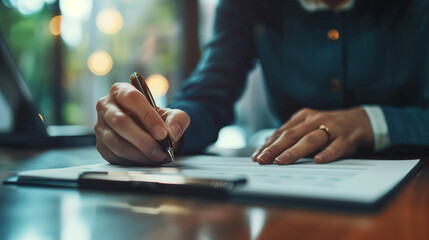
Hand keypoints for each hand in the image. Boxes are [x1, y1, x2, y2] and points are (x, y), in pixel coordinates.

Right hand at [94, 83, 189, 164]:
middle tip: (161, 150)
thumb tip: (172, 132)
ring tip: (158, 157)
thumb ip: (178, 119)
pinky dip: (134, 161)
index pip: (132, 99)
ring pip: (116, 142)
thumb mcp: (172, 115)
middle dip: (143, 139)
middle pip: (121, 122)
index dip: (148, 116)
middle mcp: (106, 106)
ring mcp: (100, 127)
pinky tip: (148, 160)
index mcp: (121, 91)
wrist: (148, 132)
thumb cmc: (157, 120)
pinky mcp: (101, 145)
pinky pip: (115, 155)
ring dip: (140, 153)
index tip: (162, 133)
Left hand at [251, 107, 373, 163]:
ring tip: (282, 161)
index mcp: (303, 117)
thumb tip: (266, 148)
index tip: (257, 157)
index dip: (268, 145)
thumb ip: (290, 136)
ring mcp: (331, 128)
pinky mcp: (346, 139)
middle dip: (275, 148)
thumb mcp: (307, 127)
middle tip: (263, 159)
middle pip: (292, 135)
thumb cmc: (328, 127)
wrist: (360, 122)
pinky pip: (336, 147)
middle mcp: (315, 120)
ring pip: (310, 140)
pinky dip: (327, 153)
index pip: (282, 132)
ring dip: (295, 151)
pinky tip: (318, 160)